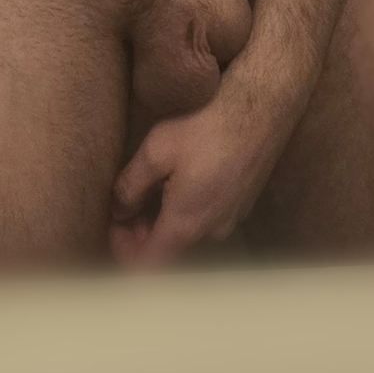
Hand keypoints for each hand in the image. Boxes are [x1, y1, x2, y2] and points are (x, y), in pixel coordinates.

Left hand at [109, 68, 302, 267]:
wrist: (259, 109)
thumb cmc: (206, 127)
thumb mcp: (155, 152)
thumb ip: (130, 187)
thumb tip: (118, 210)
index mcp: (186, 224)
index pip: (148, 263)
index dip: (123, 249)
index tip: (114, 223)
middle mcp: (211, 230)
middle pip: (169, 246)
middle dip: (142, 230)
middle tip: (125, 201)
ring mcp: (231, 218)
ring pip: (189, 229)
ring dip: (165, 216)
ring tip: (151, 185)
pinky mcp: (243, 202)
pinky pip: (208, 215)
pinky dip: (188, 206)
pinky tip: (181, 176)